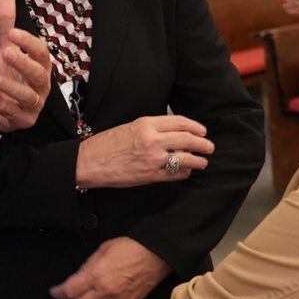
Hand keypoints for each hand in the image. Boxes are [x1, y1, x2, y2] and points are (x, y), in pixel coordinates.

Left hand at [0, 0, 52, 132]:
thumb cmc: (7, 73)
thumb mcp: (4, 47)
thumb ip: (5, 25)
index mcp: (40, 65)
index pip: (41, 52)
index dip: (28, 42)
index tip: (12, 32)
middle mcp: (41, 84)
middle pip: (39, 74)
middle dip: (23, 63)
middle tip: (5, 52)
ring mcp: (34, 104)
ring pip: (28, 96)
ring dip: (10, 86)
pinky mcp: (24, 119)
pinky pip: (16, 114)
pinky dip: (4, 106)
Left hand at [49, 237, 170, 298]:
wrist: (154, 254)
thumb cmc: (130, 248)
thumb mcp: (102, 250)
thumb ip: (87, 266)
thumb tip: (76, 278)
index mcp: (96, 275)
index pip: (69, 291)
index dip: (59, 292)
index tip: (56, 292)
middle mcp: (105, 291)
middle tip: (74, 293)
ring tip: (91, 297)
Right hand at [75, 115, 213, 188]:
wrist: (90, 162)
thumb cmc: (107, 144)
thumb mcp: (130, 127)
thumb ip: (152, 129)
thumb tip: (173, 133)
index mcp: (146, 124)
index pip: (179, 122)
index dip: (195, 127)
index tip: (202, 131)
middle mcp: (152, 140)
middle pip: (187, 139)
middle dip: (203, 144)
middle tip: (209, 147)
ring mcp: (152, 159)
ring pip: (185, 158)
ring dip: (198, 160)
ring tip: (202, 162)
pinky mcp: (150, 176)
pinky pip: (175, 174)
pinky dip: (184, 173)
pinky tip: (186, 171)